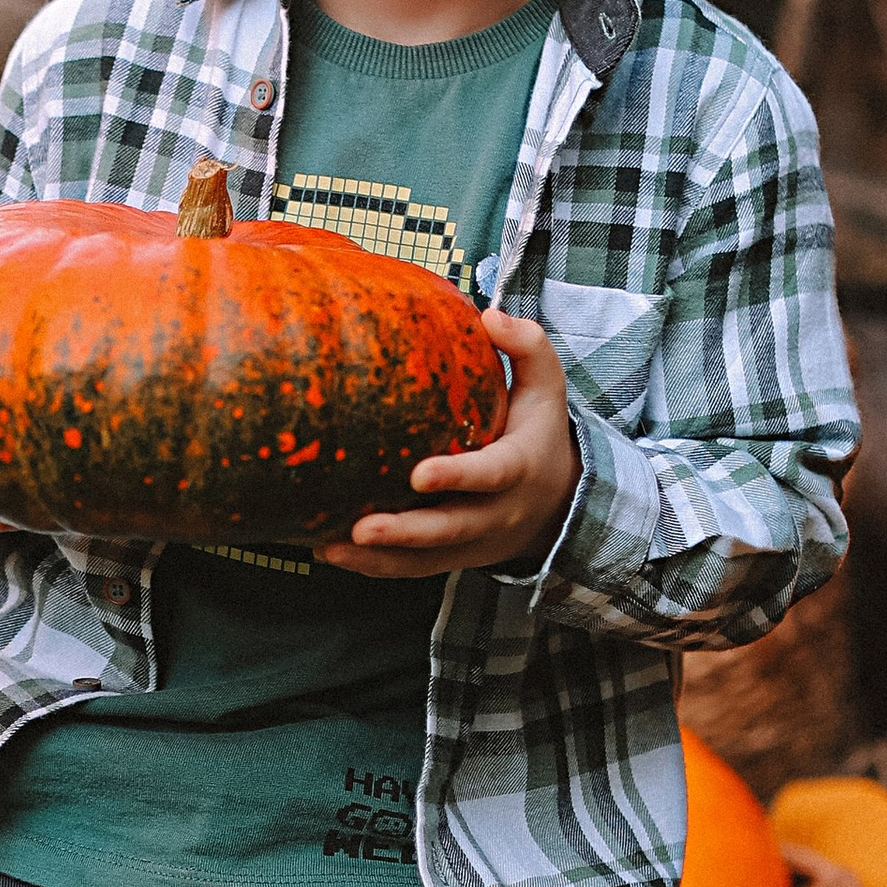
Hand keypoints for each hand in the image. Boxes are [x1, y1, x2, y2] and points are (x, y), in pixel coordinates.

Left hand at [314, 312, 577, 578]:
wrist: (557, 502)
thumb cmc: (538, 432)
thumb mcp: (547, 387)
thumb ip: (527, 347)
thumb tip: (488, 316)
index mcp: (518, 468)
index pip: (490, 475)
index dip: (457, 477)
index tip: (419, 474)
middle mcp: (496, 513)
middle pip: (451, 529)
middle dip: (406, 532)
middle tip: (362, 528)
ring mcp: (472, 542)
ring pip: (426, 559)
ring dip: (378, 558)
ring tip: (329, 547)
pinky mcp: (452, 557)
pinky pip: (412, 570)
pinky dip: (373, 567)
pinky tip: (329, 552)